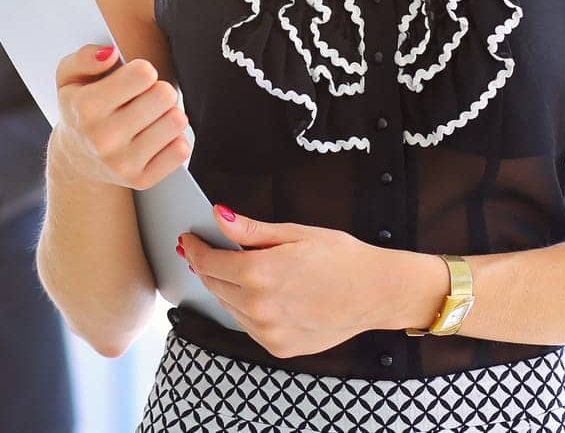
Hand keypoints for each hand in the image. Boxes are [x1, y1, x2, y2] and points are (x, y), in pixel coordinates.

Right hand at [51, 43, 190, 189]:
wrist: (77, 158)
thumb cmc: (79, 108)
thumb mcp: (69, 76)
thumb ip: (85, 56)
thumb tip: (111, 53)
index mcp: (85, 107)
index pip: (143, 74)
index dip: (143, 70)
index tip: (136, 77)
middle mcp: (103, 138)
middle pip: (164, 95)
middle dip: (159, 90)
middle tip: (146, 97)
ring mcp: (123, 163)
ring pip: (176, 121)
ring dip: (168, 114)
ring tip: (151, 116)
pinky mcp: (141, 180)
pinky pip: (180, 149)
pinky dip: (173, 139)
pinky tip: (156, 136)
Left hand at [178, 206, 447, 357]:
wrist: (376, 292)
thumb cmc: (340, 257)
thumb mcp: (294, 233)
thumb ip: (250, 230)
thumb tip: (217, 216)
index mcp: (259, 274)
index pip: (208, 263)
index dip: (194, 248)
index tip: (188, 239)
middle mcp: (259, 308)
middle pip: (214, 285)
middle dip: (206, 266)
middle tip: (205, 250)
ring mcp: (268, 332)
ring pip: (228, 307)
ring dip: (225, 288)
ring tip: (234, 270)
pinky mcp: (278, 347)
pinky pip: (247, 325)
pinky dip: (244, 308)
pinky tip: (258, 293)